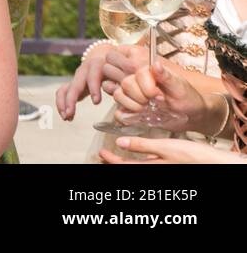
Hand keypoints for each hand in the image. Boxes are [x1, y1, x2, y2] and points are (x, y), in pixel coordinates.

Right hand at [55, 44, 146, 119]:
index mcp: (105, 62)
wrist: (118, 56)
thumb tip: (155, 79)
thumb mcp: (139, 68)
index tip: (97, 101)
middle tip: (72, 111)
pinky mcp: (78, 81)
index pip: (95, 71)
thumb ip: (147, 74)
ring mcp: (82, 73)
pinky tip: (67, 115)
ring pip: (69, 85)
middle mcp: (90, 66)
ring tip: (67, 115)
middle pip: (78, 79)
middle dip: (73, 96)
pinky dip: (64, 102)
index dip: (94, 86)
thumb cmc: (131, 66)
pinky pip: (65, 90)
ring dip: (66, 100)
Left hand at [100, 136, 244, 164]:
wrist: (213, 162)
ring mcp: (162, 168)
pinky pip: (149, 164)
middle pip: (129, 168)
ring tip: (115, 155)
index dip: (111, 160)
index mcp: (151, 168)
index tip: (100, 153)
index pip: (125, 166)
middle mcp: (155, 170)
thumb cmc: (192, 156)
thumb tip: (120, 142)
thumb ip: (142, 145)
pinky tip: (139, 154)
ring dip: (125, 161)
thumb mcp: (164, 147)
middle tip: (103, 157)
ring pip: (138, 166)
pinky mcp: (169, 165)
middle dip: (115, 163)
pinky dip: (139, 160)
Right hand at [112, 62, 207, 132]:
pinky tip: (137, 117)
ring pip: (118, 95)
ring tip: (146, 110)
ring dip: (132, 106)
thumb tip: (156, 64)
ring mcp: (133, 95)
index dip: (146, 88)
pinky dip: (124, 116)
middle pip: (124, 84)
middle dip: (139, 97)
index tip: (159, 96)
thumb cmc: (188, 99)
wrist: (191, 114)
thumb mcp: (180, 87)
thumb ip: (166, 76)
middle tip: (153, 102)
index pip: (135, 75)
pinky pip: (118, 112)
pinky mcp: (131, 109)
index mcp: (148, 72)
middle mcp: (137, 82)